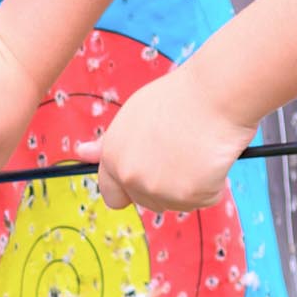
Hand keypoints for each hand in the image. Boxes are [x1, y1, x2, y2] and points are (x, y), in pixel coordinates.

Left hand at [76, 70, 257, 213]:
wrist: (215, 94)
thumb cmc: (178, 98)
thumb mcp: (134, 116)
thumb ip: (110, 142)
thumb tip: (82, 153)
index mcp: (113, 156)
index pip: (112, 195)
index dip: (130, 188)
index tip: (148, 177)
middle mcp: (131, 176)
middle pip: (148, 203)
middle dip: (165, 187)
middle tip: (182, 152)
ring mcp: (160, 189)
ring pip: (178, 203)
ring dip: (191, 185)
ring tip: (199, 149)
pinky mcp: (191, 196)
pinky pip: (207, 198)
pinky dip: (215, 183)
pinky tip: (214, 155)